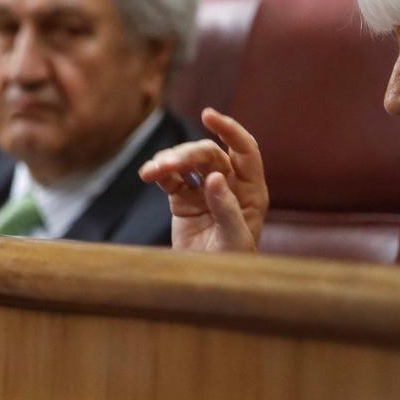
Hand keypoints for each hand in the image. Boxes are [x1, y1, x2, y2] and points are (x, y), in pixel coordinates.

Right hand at [138, 108, 268, 252]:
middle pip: (209, 154)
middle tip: (168, 164)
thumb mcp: (235, 238)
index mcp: (251, 189)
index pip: (244, 150)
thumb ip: (226, 208)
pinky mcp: (182, 201)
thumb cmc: (233, 264)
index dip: (230, 130)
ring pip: (187, 163)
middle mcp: (229, 184)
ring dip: (169, 162)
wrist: (210, 283)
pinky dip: (159, 174)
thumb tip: (213, 177)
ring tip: (151, 171)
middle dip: (188, 154)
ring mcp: (204, 191)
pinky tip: (148, 175)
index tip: (208, 116)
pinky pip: (170, 180)